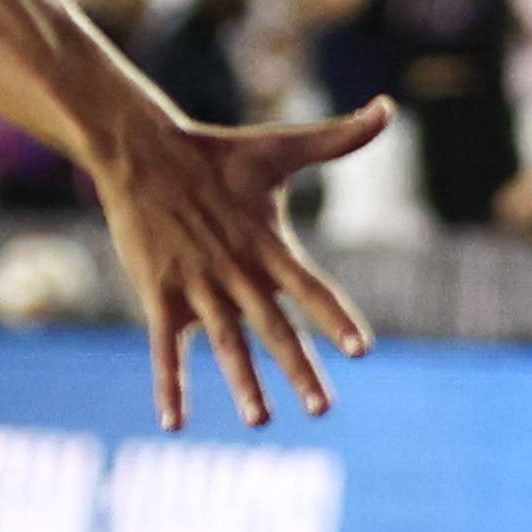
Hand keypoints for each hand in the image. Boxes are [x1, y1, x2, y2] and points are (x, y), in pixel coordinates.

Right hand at [87, 97, 387, 428]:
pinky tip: (173, 424)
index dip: (335, 317)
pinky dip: (169, 386)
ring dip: (243, 383)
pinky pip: (165, 349)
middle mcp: (237, 271)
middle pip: (274, 328)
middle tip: (324, 409)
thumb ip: (339, 138)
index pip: (311, 287)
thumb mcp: (281, 146)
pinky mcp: (159, 294)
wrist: (143, 151)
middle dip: (300, 368)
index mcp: (268, 244)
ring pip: (225, 343)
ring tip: (262, 421)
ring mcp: (197, 285)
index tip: (363, 349)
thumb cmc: (217, 154)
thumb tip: (388, 107)